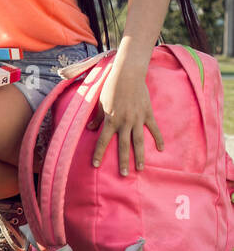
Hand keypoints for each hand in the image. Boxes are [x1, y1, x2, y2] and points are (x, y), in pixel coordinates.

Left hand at [89, 58, 161, 174]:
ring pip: (138, 141)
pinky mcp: (148, 114)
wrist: (128, 75)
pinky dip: (158, 139)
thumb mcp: (99, 102)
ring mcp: (137, 119)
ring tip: (140, 168)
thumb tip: (89, 129)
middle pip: (123, 145)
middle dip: (123, 161)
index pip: (102, 140)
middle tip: (124, 175)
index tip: (95, 164)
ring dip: (140, 156)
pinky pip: (154, 129)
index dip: (98, 153)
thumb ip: (96, 117)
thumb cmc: (111, 87)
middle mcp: (124, 122)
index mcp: (110, 119)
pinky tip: (161, 149)